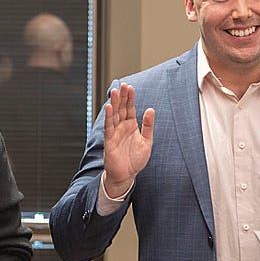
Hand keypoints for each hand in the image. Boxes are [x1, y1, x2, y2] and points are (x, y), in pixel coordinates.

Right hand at [100, 83, 154, 197]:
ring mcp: (115, 133)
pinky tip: (109, 107)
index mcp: (131, 126)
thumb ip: (148, 126)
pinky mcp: (109, 141)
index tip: (130, 87)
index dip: (130, 98)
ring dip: (114, 103)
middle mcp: (122, 127)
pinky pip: (109, 127)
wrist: (126, 175)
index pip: (130, 108)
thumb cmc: (135, 160)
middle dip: (122, 97)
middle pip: (121, 109)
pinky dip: (109, 117)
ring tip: (115, 92)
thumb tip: (151, 110)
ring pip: (114, 115)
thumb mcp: (147, 141)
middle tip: (122, 85)